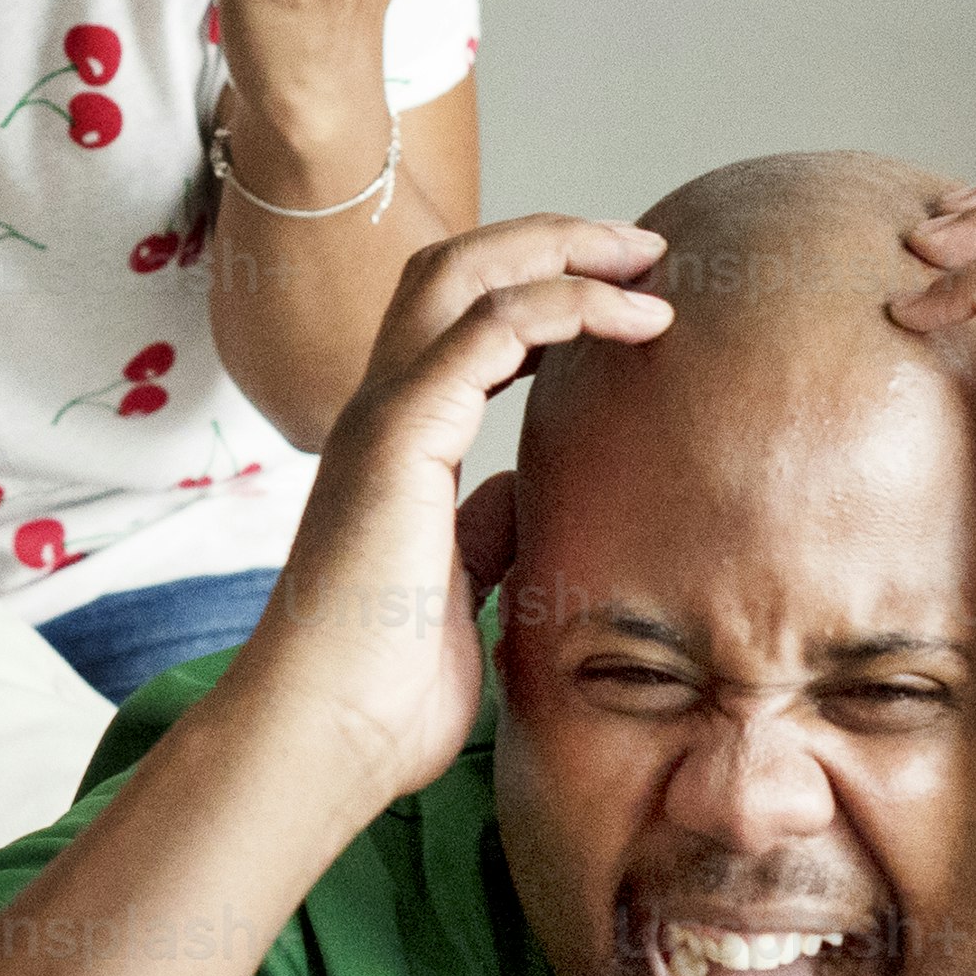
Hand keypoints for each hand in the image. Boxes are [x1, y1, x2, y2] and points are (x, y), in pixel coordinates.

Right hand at [217, 211, 670, 811]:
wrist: (326, 735)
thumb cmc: (387, 688)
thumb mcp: (463, 589)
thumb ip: (485, 529)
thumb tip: (518, 492)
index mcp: (399, 442)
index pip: (462, 319)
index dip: (544, 289)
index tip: (633, 298)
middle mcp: (383, 410)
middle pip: (458, 268)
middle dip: (555, 240)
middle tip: (648, 250)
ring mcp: (384, 416)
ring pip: (467, 274)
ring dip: (567, 251)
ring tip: (650, 262)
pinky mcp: (399, 435)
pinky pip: (490, 328)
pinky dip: (567, 303)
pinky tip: (636, 320)